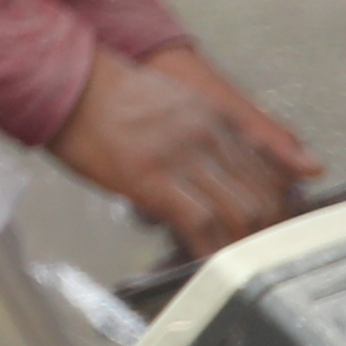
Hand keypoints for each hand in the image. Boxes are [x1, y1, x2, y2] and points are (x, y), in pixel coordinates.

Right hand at [53, 47, 308, 263]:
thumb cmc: (109, 95)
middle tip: (259, 252)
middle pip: (263, 194)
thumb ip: (208, 128)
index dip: (279, 204)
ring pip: (241, 210)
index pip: (270, 169)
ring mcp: (182, 157)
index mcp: (215, 118)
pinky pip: (200, 221)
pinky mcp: (151, 178)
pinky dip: (210, 247)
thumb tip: (220, 162)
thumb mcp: (174, 100)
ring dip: (242, 244)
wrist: (67, 83)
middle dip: (267, 231)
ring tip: (235, 262)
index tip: (273, 224)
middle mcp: (208, 136)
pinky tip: (207, 260)